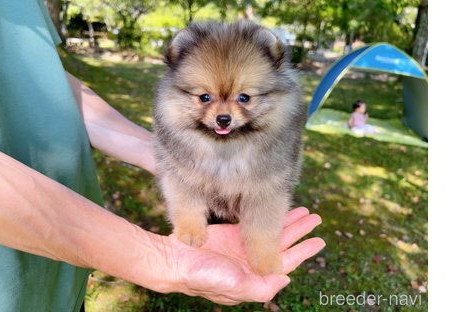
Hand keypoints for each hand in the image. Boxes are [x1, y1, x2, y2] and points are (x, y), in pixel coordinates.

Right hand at [168, 207, 324, 304]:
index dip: (303, 251)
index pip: (285, 262)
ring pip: (270, 231)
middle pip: (281, 244)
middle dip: (299, 231)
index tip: (319, 240)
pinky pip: (253, 223)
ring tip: (302, 210)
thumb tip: (286, 278)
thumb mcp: (235, 287)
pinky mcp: (230, 234)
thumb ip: (261, 287)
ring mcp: (241, 246)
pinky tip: (274, 208)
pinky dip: (265, 216)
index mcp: (255, 275)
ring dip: (285, 222)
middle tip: (316, 218)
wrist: (175, 262)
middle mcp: (251, 261)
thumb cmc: (203, 278)